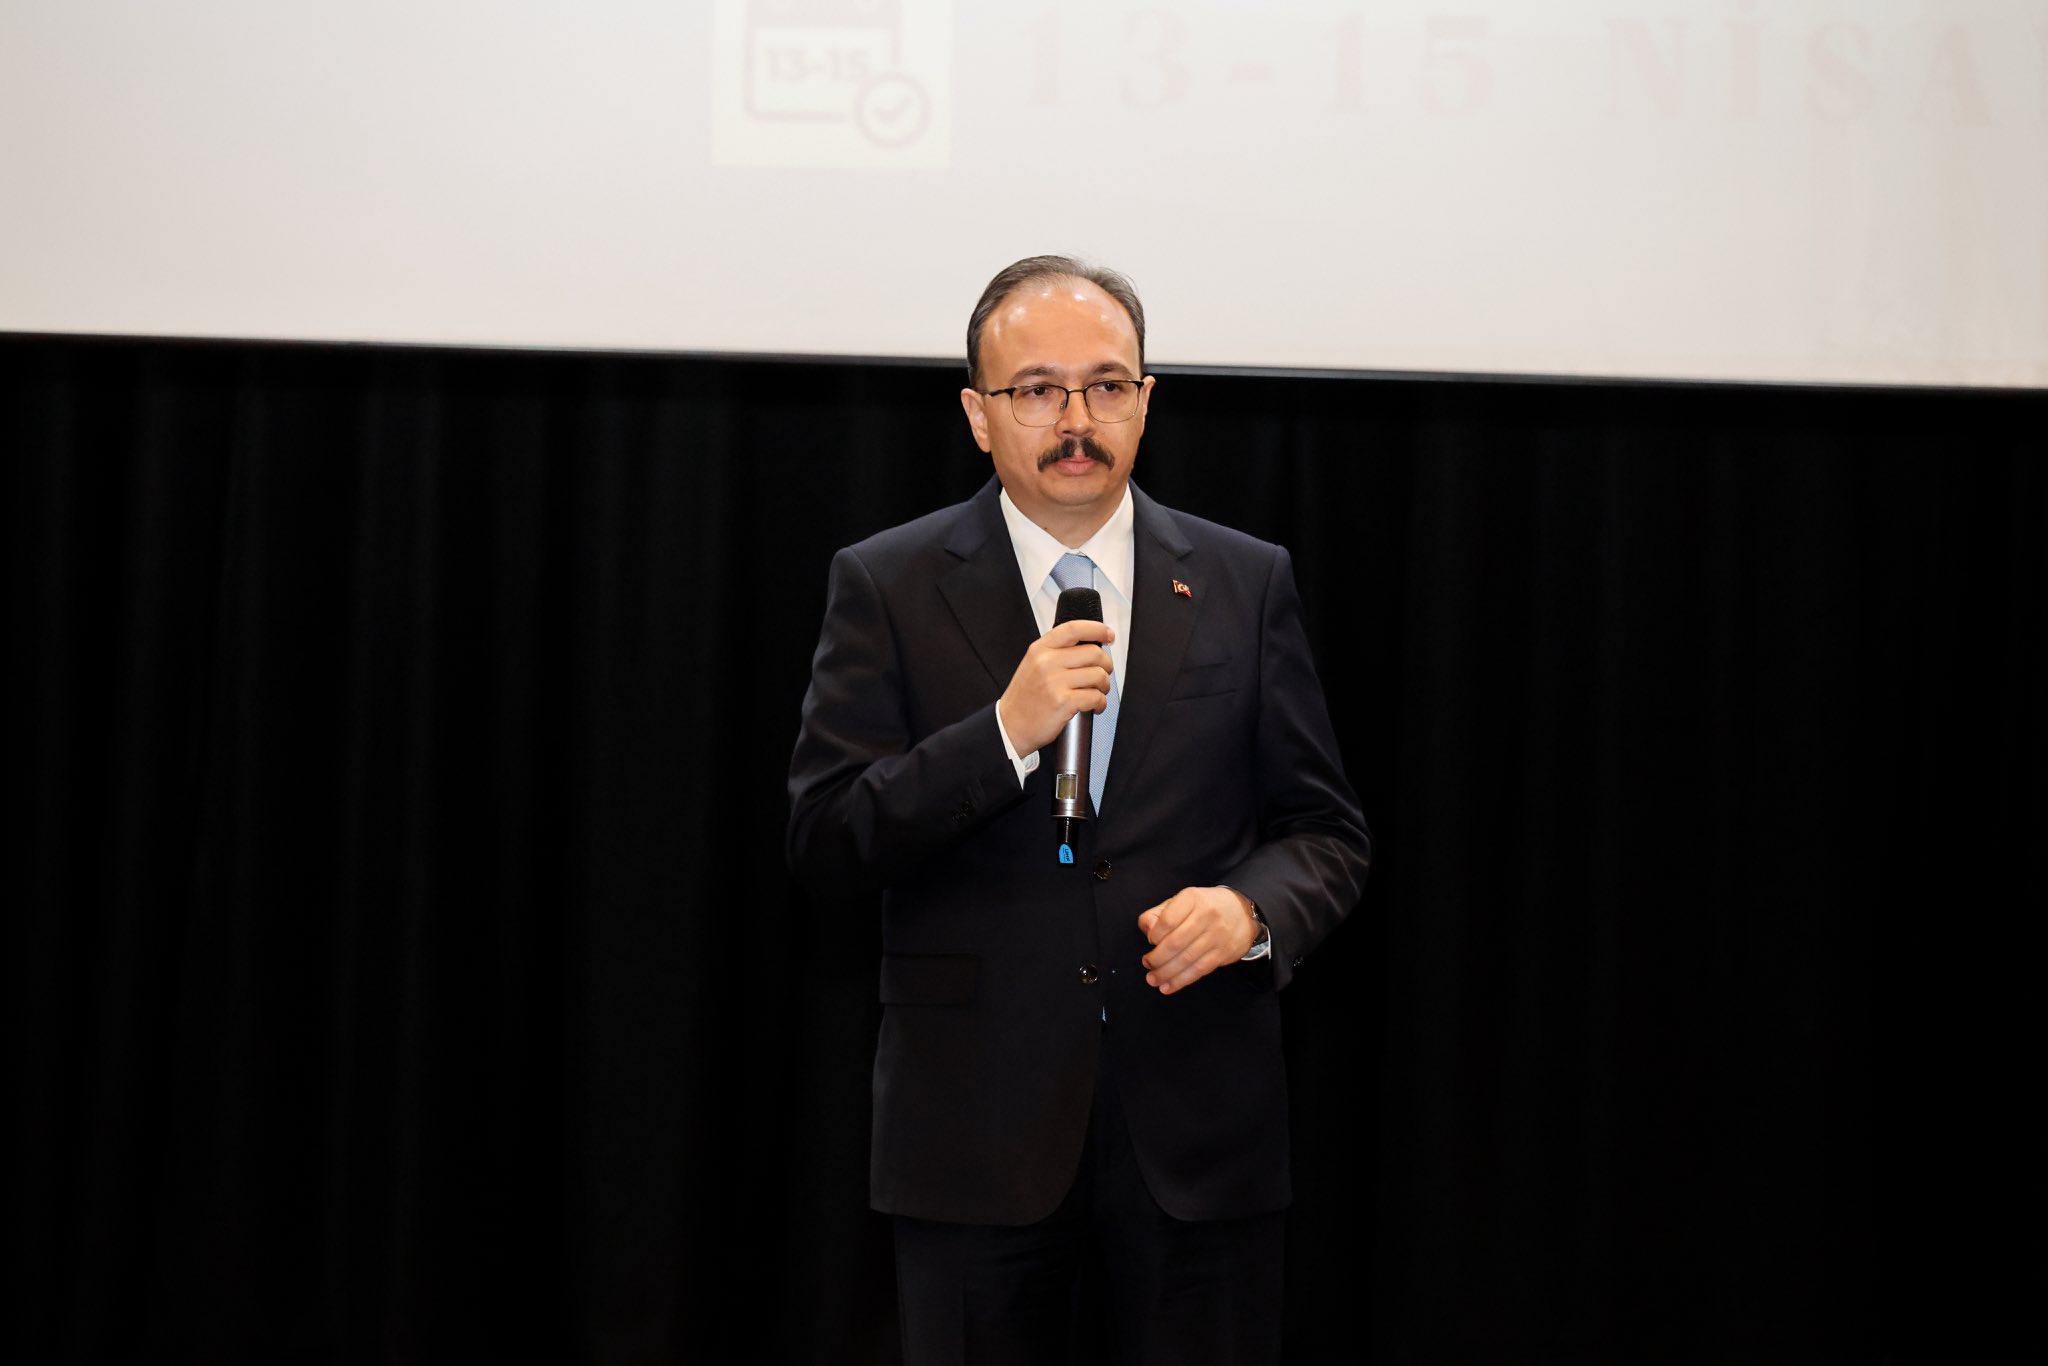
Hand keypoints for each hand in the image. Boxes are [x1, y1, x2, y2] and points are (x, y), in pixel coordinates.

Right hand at [997, 619, 1115, 753]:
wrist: (1010, 726)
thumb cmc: (1024, 699)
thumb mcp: (1033, 665)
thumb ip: (1057, 653)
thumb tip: (1090, 647)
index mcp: (1040, 649)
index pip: (1074, 629)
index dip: (1097, 629)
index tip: (1108, 635)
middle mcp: (1047, 662)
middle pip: (1094, 653)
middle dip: (1106, 665)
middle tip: (1103, 674)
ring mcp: (1055, 682)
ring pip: (1098, 675)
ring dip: (1104, 686)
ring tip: (1097, 693)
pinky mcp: (1063, 702)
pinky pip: (1096, 697)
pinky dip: (1101, 703)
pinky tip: (1095, 706)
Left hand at [1138, 887, 1257, 994]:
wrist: (1243, 912)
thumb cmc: (1205, 907)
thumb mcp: (1182, 900)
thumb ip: (1160, 914)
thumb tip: (1148, 931)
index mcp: (1192, 899)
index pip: (1168, 920)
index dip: (1155, 934)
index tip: (1151, 941)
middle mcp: (1206, 916)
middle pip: (1176, 943)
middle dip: (1157, 958)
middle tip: (1147, 964)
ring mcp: (1217, 936)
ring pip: (1187, 959)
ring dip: (1166, 973)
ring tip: (1153, 979)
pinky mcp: (1223, 953)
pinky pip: (1199, 970)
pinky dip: (1181, 981)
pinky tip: (1168, 986)